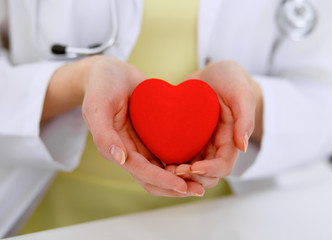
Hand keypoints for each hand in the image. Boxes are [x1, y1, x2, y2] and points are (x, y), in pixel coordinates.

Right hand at [81, 56, 203, 196]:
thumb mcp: (97, 105)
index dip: (161, 180)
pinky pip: (166, 153)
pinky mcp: (151, 135)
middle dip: (175, 187)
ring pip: (162, 169)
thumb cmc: (102, 85)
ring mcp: (141, 144)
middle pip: (153, 178)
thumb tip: (119, 158)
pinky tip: (197, 162)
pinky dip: (180, 162)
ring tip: (202, 183)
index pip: (140, 172)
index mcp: (114, 148)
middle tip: (198, 191)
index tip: (182, 186)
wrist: (111, 72)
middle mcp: (129, 150)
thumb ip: (103, 133)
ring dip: (180, 179)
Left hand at [166, 60, 262, 188]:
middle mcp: (214, 147)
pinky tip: (156, 160)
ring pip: (190, 170)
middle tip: (174, 171)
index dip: (209, 170)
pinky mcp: (184, 138)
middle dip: (192, 178)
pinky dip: (169, 162)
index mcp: (230, 141)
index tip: (194, 168)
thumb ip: (245, 118)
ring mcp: (198, 144)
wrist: (213, 74)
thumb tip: (243, 146)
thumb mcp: (242, 94)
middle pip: (206, 175)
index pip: (223, 166)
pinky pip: (176, 155)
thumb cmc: (232, 80)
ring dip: (178, 175)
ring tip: (164, 170)